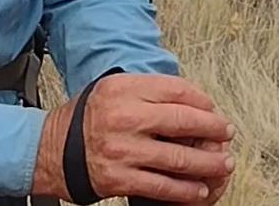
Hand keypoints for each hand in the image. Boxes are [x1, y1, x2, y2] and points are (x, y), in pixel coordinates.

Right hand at [31, 73, 234, 203]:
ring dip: (208, 162)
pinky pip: (163, 186)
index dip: (202, 100)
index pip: (175, 90)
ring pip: (179, 158)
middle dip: (212, 129)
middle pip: (183, 121)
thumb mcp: (111, 89)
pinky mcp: (120, 178)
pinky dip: (186, 190)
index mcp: (122, 89)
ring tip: (223, 163)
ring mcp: (122, 150)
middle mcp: (123, 117)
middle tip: (226, 133)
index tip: (213, 108)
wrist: (52, 150)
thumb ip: (146, 90)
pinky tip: (199, 188)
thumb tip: (191, 99)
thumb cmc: (86, 118)